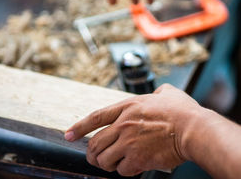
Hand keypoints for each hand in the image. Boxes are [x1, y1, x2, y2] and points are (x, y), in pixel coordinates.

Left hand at [64, 84, 202, 175]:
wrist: (194, 129)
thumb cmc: (183, 111)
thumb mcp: (167, 93)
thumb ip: (157, 92)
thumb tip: (159, 93)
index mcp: (127, 106)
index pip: (95, 117)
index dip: (79, 127)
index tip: (68, 135)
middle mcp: (123, 124)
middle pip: (95, 143)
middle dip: (91, 153)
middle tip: (95, 158)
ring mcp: (129, 142)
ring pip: (104, 159)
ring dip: (106, 164)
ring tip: (113, 164)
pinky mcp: (138, 158)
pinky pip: (122, 171)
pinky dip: (124, 171)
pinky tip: (132, 167)